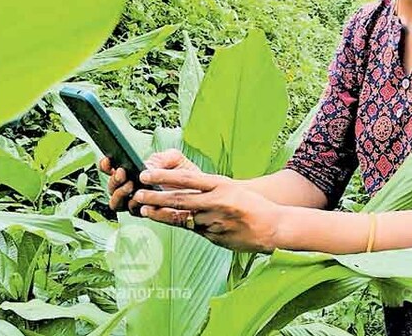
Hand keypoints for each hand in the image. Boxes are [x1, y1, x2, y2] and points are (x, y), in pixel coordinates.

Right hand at [99, 149, 196, 214]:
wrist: (202, 193)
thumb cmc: (187, 175)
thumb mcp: (175, 159)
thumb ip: (161, 158)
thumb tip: (147, 166)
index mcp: (134, 172)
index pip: (112, 169)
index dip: (106, 166)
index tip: (108, 161)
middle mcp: (132, 188)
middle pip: (111, 187)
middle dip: (114, 180)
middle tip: (123, 173)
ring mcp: (137, 202)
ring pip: (117, 203)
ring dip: (120, 194)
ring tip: (131, 185)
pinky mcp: (146, 214)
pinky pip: (134, 212)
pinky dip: (134, 205)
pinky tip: (141, 199)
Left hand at [133, 168, 285, 253]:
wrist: (273, 227)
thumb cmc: (248, 203)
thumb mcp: (229, 187)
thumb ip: (205, 188)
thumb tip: (176, 185)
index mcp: (221, 184)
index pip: (187, 178)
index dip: (163, 176)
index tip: (145, 174)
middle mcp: (217, 202)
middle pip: (180, 199)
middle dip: (156, 197)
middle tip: (138, 194)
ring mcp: (215, 221)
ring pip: (182, 218)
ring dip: (162, 215)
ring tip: (146, 210)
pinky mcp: (215, 237)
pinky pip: (194, 231)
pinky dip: (184, 225)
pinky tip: (171, 221)